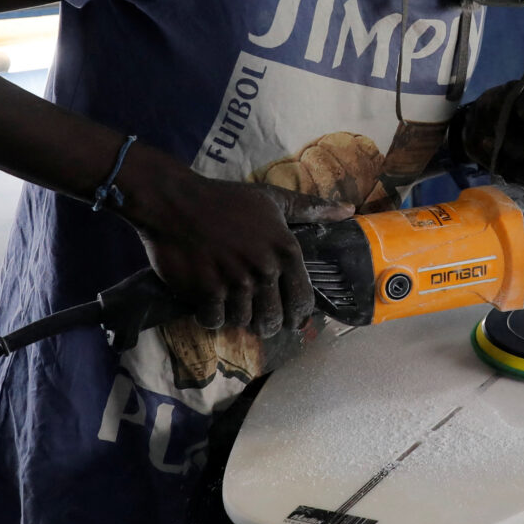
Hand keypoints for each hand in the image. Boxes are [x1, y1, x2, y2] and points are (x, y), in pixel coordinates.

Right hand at [121, 157, 348, 335]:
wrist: (176, 202)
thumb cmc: (227, 200)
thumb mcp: (273, 200)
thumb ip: (311, 209)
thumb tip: (348, 211)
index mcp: (286, 250)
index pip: (302, 301)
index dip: (295, 315)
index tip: (285, 316)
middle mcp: (265, 268)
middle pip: (273, 320)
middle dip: (264, 323)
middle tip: (252, 315)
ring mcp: (235, 280)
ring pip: (244, 322)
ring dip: (235, 318)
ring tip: (228, 303)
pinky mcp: (207, 289)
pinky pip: (215, 321)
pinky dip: (210, 317)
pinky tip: (207, 303)